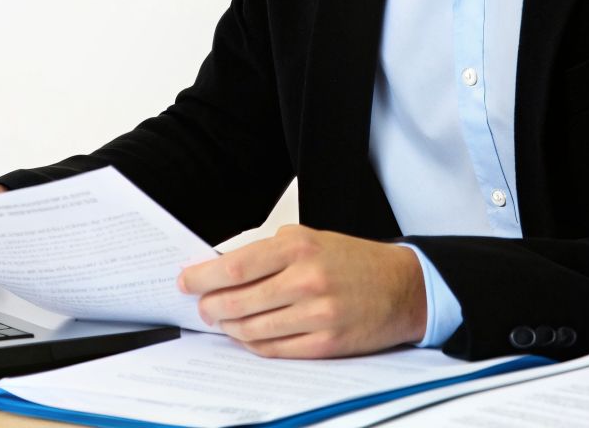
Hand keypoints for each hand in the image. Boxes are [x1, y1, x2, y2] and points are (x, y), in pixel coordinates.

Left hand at [176, 224, 428, 357]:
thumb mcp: (311, 238)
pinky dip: (254, 344)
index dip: (203, 277)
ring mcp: (317, 315)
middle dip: (211, 307)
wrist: (402, 286)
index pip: (235, 266)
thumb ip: (269, 251)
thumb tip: (222, 267)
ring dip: (230, 328)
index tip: (186, 281)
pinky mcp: (326, 343)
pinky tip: (249, 335)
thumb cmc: (353, 261)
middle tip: (202, 306)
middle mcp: (307, 280)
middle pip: (238, 301)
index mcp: (299, 248)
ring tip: (224, 321)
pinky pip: (275, 349)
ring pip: (252, 329)